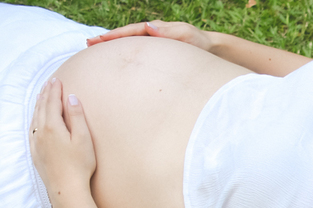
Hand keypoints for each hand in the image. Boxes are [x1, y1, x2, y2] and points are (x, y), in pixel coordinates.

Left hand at [29, 79, 95, 195]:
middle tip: (50, 83)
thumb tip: (71, 98)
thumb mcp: (84, 139)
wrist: (66, 188)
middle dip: (46, 94)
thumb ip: (77, 117)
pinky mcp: (35, 151)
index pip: (53, 102)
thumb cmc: (79, 165)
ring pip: (35, 117)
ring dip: (39, 104)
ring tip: (43, 96)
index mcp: (53, 126)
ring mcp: (36, 142)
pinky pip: (32, 129)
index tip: (58, 80)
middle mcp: (41, 132)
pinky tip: (37, 119)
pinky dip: (34, 118)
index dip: (55, 90)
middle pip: (42, 107)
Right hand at [85, 20, 213, 51]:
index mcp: (154, 29)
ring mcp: (152, 43)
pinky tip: (116, 61)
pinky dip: (125, 54)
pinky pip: (137, 53)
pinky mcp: (156, 53)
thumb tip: (148, 27)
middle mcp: (150, 34)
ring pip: (128, 45)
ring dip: (113, 47)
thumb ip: (168, 32)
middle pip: (124, 37)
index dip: (113, 36)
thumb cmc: (198, 42)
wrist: (209, 48)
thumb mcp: (185, 34)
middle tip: (88, 44)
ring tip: (95, 50)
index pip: (129, 31)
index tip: (98, 40)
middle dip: (107, 40)